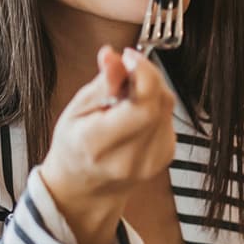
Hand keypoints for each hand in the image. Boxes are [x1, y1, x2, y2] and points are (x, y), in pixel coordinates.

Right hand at [40, 46, 176, 243]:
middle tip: (125, 70)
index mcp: (99, 144)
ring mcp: (151, 161)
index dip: (144, 73)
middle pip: (159, 103)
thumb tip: (114, 56)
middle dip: (146, 76)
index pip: (142, 106)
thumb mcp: (76, 110)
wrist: (85, 187)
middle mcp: (130, 157)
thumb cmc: (75, 146)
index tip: (129, 56)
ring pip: (167, 109)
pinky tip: (135, 111)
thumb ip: (101, 85)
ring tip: (125, 95)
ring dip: (151, 91)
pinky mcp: (165, 158)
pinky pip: (168, 120)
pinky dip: (156, 107)